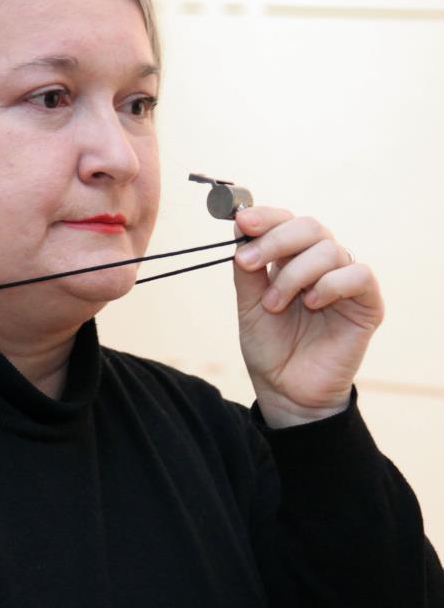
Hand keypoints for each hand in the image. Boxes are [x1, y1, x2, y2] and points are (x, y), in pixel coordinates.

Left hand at [232, 207, 383, 427]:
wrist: (285, 390)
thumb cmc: (270, 348)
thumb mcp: (248, 306)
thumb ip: (248, 270)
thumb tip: (240, 228)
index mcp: (292, 260)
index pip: (286, 222)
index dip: (267, 217)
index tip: (242, 222)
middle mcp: (321, 265)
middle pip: (310, 227)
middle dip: (276, 240)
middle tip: (249, 263)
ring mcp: (345, 282)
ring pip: (329, 249)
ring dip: (294, 274)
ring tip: (275, 305)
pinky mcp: (367, 304)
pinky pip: (358, 275)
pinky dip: (330, 284)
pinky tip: (311, 304)